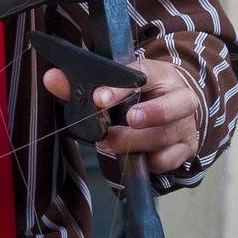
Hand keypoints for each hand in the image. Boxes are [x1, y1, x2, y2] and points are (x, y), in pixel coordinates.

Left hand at [42, 59, 200, 172]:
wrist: (173, 106)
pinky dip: (149, 162)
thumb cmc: (137, 96)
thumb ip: (81, 85)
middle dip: (152, 113)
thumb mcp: (114, 86)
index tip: (100, 98)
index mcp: (160, 75)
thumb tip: (51, 79)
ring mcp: (185, 125)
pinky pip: (168, 160)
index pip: (143, 75)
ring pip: (166, 136)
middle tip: (128, 119)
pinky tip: (133, 157)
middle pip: (173, 106)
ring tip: (109, 143)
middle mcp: (180, 98)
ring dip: (135, 142)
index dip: (121, 88)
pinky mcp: (186, 148)